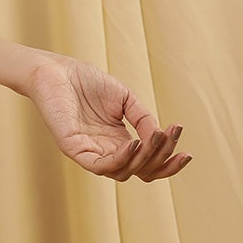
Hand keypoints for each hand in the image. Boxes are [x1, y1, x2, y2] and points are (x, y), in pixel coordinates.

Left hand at [25, 55, 190, 179]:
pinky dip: (120, 158)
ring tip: (157, 137)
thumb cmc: (86, 83)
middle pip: (139, 172)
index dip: (168, 163)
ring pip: (123, 171)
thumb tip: (161, 138)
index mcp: (119, 142)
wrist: (55, 71)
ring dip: (145, 158)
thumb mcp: (125, 100)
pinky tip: (134, 142)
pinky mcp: (73, 148)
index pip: (147, 164)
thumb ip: (143, 119)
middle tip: (175, 141)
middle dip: (162, 161)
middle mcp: (105, 151)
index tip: (187, 153)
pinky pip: (99, 165)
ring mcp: (89, 152)